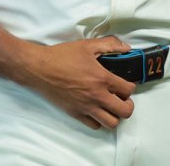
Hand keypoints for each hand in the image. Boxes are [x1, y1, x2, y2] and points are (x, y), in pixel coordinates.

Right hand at [15, 36, 137, 129]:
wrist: (39, 68)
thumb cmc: (62, 56)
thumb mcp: (87, 45)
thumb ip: (109, 45)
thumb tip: (126, 48)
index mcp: (102, 79)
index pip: (128, 90)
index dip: (130, 86)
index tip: (126, 83)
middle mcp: (97, 96)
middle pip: (124, 112)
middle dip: (128, 105)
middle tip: (122, 98)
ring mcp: (86, 107)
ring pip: (111, 123)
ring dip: (114, 115)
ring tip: (110, 106)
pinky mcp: (75, 114)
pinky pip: (94, 125)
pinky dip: (98, 120)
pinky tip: (95, 109)